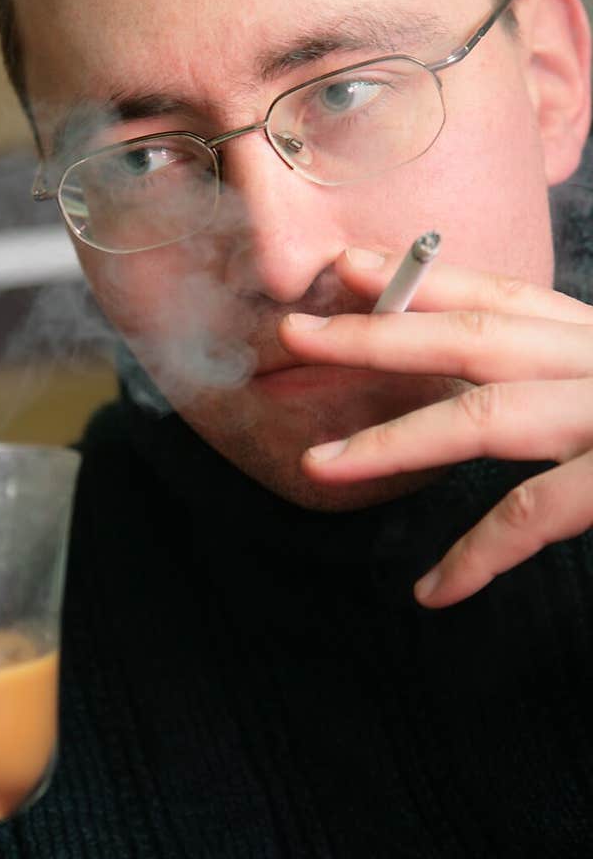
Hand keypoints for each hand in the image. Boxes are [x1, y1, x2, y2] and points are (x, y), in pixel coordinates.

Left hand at [278, 247, 592, 608]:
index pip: (504, 299)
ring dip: (391, 442)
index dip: (423, 280)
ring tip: (317, 466)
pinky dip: (476, 556)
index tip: (346, 266)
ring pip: (485, 417)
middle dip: (374, 336)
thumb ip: (571, 381)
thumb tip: (512, 392)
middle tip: (293, 334)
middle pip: (476, 339)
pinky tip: (431, 591)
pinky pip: (532, 514)